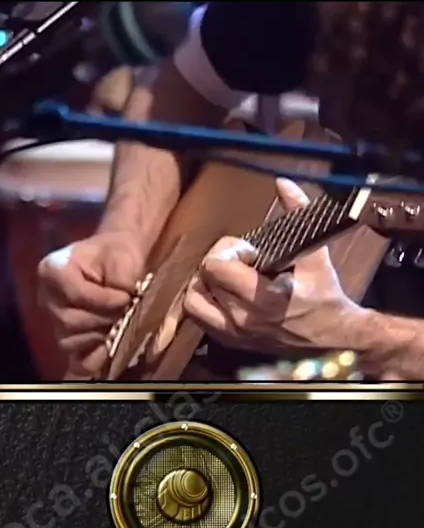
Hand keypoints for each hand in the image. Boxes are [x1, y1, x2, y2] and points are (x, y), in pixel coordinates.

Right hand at [38, 232, 144, 377]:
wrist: (116, 261)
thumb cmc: (116, 255)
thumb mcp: (122, 257)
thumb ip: (121, 279)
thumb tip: (123, 303)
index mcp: (52, 269)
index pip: (75, 294)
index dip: (104, 301)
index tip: (127, 297)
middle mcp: (46, 296)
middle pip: (69, 321)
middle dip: (103, 318)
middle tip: (125, 309)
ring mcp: (52, 320)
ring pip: (69, 341)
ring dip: (99, 335)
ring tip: (118, 321)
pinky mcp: (65, 338)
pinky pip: (75, 359)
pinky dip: (94, 356)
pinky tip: (109, 344)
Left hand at [184, 178, 362, 355]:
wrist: (334, 338)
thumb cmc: (325, 296)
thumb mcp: (316, 254)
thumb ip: (298, 214)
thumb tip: (282, 183)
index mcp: (262, 297)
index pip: (215, 267)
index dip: (228, 251)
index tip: (249, 252)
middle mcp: (243, 318)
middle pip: (203, 280)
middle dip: (218, 263)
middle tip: (239, 261)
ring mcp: (235, 334)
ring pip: (194, 303)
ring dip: (205, 285)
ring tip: (225, 277)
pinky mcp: (232, 343)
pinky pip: (201, 320)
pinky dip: (206, 304)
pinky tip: (224, 294)